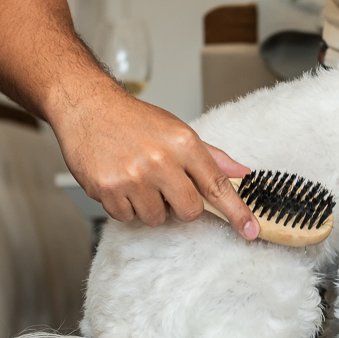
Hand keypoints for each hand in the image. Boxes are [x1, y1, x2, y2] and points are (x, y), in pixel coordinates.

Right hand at [53, 86, 259, 238]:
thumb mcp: (177, 129)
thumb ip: (212, 156)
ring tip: (138, 178)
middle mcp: (160, 161)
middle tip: (166, 185)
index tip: (251, 230)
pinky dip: (125, 205)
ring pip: (157, 218)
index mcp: (183, 143)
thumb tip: (242, 173)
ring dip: (150, 206)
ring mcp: (133, 177)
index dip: (237, 211)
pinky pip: (127, 217)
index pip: (217, 184)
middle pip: (189, 210)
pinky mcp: (108, 190)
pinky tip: (119, 181)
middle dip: (181, 205)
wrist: (88, 107)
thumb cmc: (134, 119)